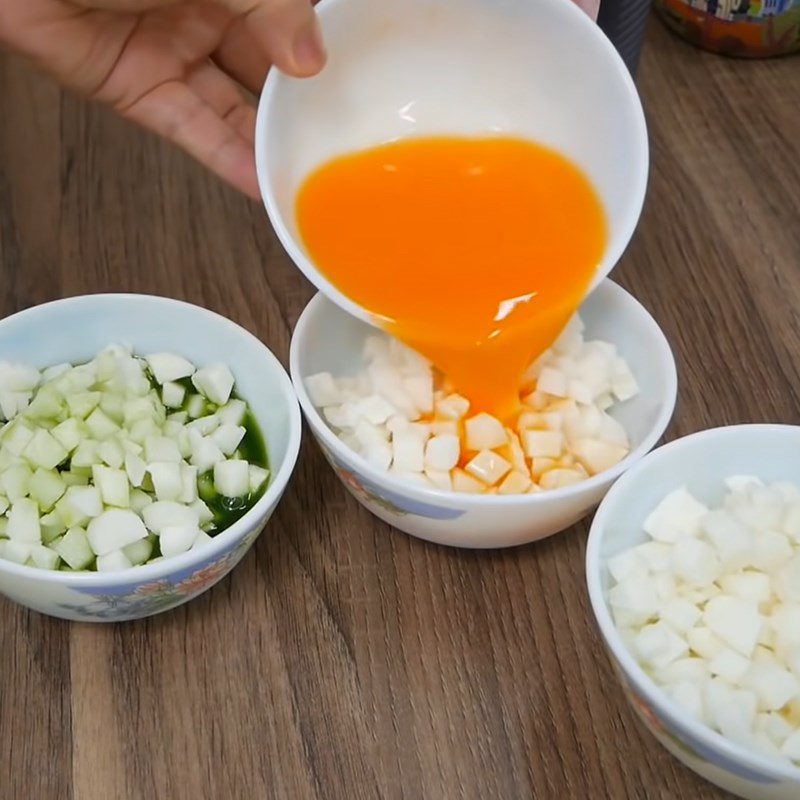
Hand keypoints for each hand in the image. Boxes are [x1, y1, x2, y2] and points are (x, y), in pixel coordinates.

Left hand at [0, 0, 325, 197]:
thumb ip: (269, 8)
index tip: (355, 86)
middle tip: (334, 140)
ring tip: (304, 175)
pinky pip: (194, 130)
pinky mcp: (142, 90)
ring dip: (267, 142)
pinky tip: (259, 183)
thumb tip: (310, 57)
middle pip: (267, 70)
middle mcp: (207, 12)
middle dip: (299, 106)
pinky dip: (226, 159)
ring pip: (234, 107)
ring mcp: (175, 53)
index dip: (318, 52)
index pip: (288, 21)